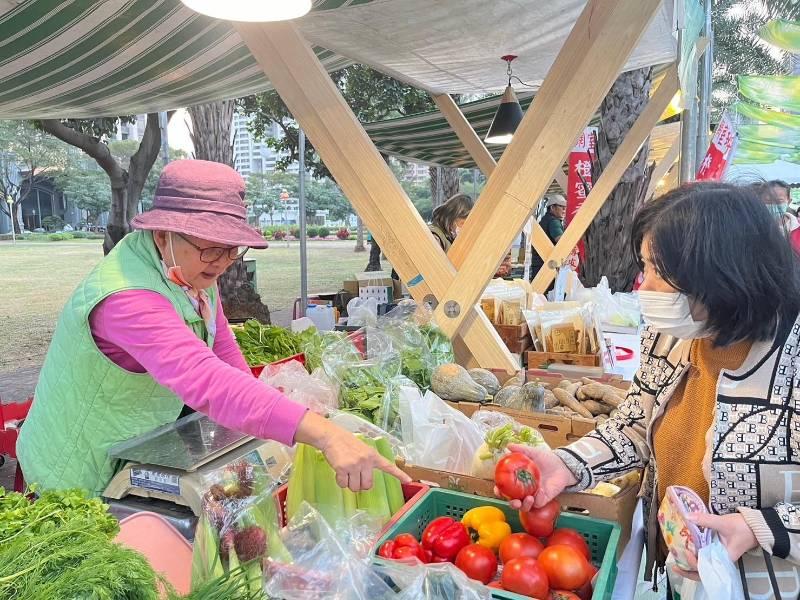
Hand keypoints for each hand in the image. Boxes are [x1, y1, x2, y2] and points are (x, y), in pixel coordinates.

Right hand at [296, 412, 410, 492]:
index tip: (409, 480)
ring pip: (355, 487)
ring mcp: (355, 465)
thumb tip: (366, 481)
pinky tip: (339, 471)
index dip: (399, 475)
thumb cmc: (346, 443)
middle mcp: (366, 461)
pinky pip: (343, 485)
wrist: (332, 437)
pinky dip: (340, 482)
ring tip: (346, 472)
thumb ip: (368, 462)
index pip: (388, 466)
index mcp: (373, 456)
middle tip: (355, 477)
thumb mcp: (363, 449)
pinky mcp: (343, 469)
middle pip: (367, 486)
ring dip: (349, 484)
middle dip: (360, 485)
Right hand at [493, 444, 576, 510]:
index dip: (499, 491)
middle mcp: (524, 491)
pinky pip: (539, 504)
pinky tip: (540, 491)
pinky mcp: (544, 499)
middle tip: (514, 501)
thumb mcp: (532, 452)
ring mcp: (534, 496)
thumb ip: (521, 450)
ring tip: (529, 499)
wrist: (562, 464)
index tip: (497, 489)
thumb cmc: (545, 459)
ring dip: (525, 505)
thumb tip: (509, 446)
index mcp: (517, 480)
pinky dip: (538, 499)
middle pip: (513, 501)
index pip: (505, 489)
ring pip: (525, 507)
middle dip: (511, 504)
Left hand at [671, 512, 758, 581]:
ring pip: (702, 564)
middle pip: (702, 571)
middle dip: (687, 571)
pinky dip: (695, 553)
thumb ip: (706, 520)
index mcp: (723, 558)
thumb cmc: (744, 528)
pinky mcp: (716, 548)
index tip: (687, 552)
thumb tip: (688, 517)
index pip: (706, 568)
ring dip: (689, 563)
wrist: (756, 526)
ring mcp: (717, 554)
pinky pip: (704, 554)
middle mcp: (719, 559)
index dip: (694, 563)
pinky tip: (686, 548)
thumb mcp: (724, 523)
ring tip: (677, 559)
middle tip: (674, 566)